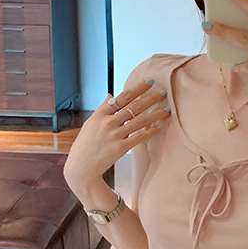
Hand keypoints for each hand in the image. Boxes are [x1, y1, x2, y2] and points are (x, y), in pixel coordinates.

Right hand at [63, 80, 169, 200]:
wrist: (81, 166)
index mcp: (101, 114)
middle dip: (150, 98)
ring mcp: (114, 135)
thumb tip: (110, 96)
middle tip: (163, 92)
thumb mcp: (91, 123)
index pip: (123, 97)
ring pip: (140, 121)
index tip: (150, 82)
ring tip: (167, 109)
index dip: (138, 88)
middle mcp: (108, 122)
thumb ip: (102, 109)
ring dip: (155, 114)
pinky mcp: (120, 148)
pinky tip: (159, 128)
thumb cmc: (85, 144)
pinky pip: (139, 137)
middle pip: (134, 106)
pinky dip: (150, 132)